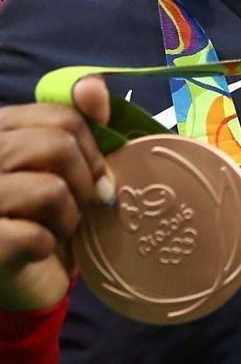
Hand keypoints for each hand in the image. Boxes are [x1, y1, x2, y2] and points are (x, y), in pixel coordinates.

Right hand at [0, 76, 113, 311]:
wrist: (18, 280)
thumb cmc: (42, 216)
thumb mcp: (64, 166)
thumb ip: (78, 124)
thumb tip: (92, 83)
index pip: (61, 116)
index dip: (92, 148)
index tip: (98, 176)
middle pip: (55, 145)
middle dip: (83, 182)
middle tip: (82, 207)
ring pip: (48, 189)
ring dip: (67, 217)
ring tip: (56, 229)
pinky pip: (33, 236)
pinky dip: (47, 247)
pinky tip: (35, 251)